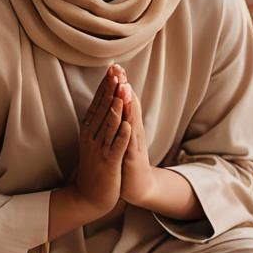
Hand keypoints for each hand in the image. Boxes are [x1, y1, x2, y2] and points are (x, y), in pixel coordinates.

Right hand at [70, 66, 130, 217]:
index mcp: (88, 131)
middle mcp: (92, 137)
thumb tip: (102, 102)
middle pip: (102, 110)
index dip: (105, 87)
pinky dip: (121, 135)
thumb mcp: (92, 142)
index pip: (97, 104)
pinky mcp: (108, 163)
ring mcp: (99, 150)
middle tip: (116, 72)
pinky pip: (115, 147)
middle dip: (110, 90)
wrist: (88, 196)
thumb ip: (98, 123)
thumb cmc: (94, 168)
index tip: (112, 69)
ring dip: (115, 107)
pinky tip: (127, 124)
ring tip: (122, 90)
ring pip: (109, 125)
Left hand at [112, 64, 155, 206]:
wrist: (138, 186)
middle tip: (119, 69)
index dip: (119, 84)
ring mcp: (135, 144)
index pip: (124, 101)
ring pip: (132, 121)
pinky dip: (130, 133)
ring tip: (125, 88)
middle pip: (130, 106)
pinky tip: (128, 123)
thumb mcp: (122, 137)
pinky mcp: (133, 159)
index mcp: (128, 126)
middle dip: (124, 87)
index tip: (113, 66)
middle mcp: (134, 131)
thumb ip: (121, 119)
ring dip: (129, 105)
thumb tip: (116, 101)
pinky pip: (131, 144)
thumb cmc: (128, 161)